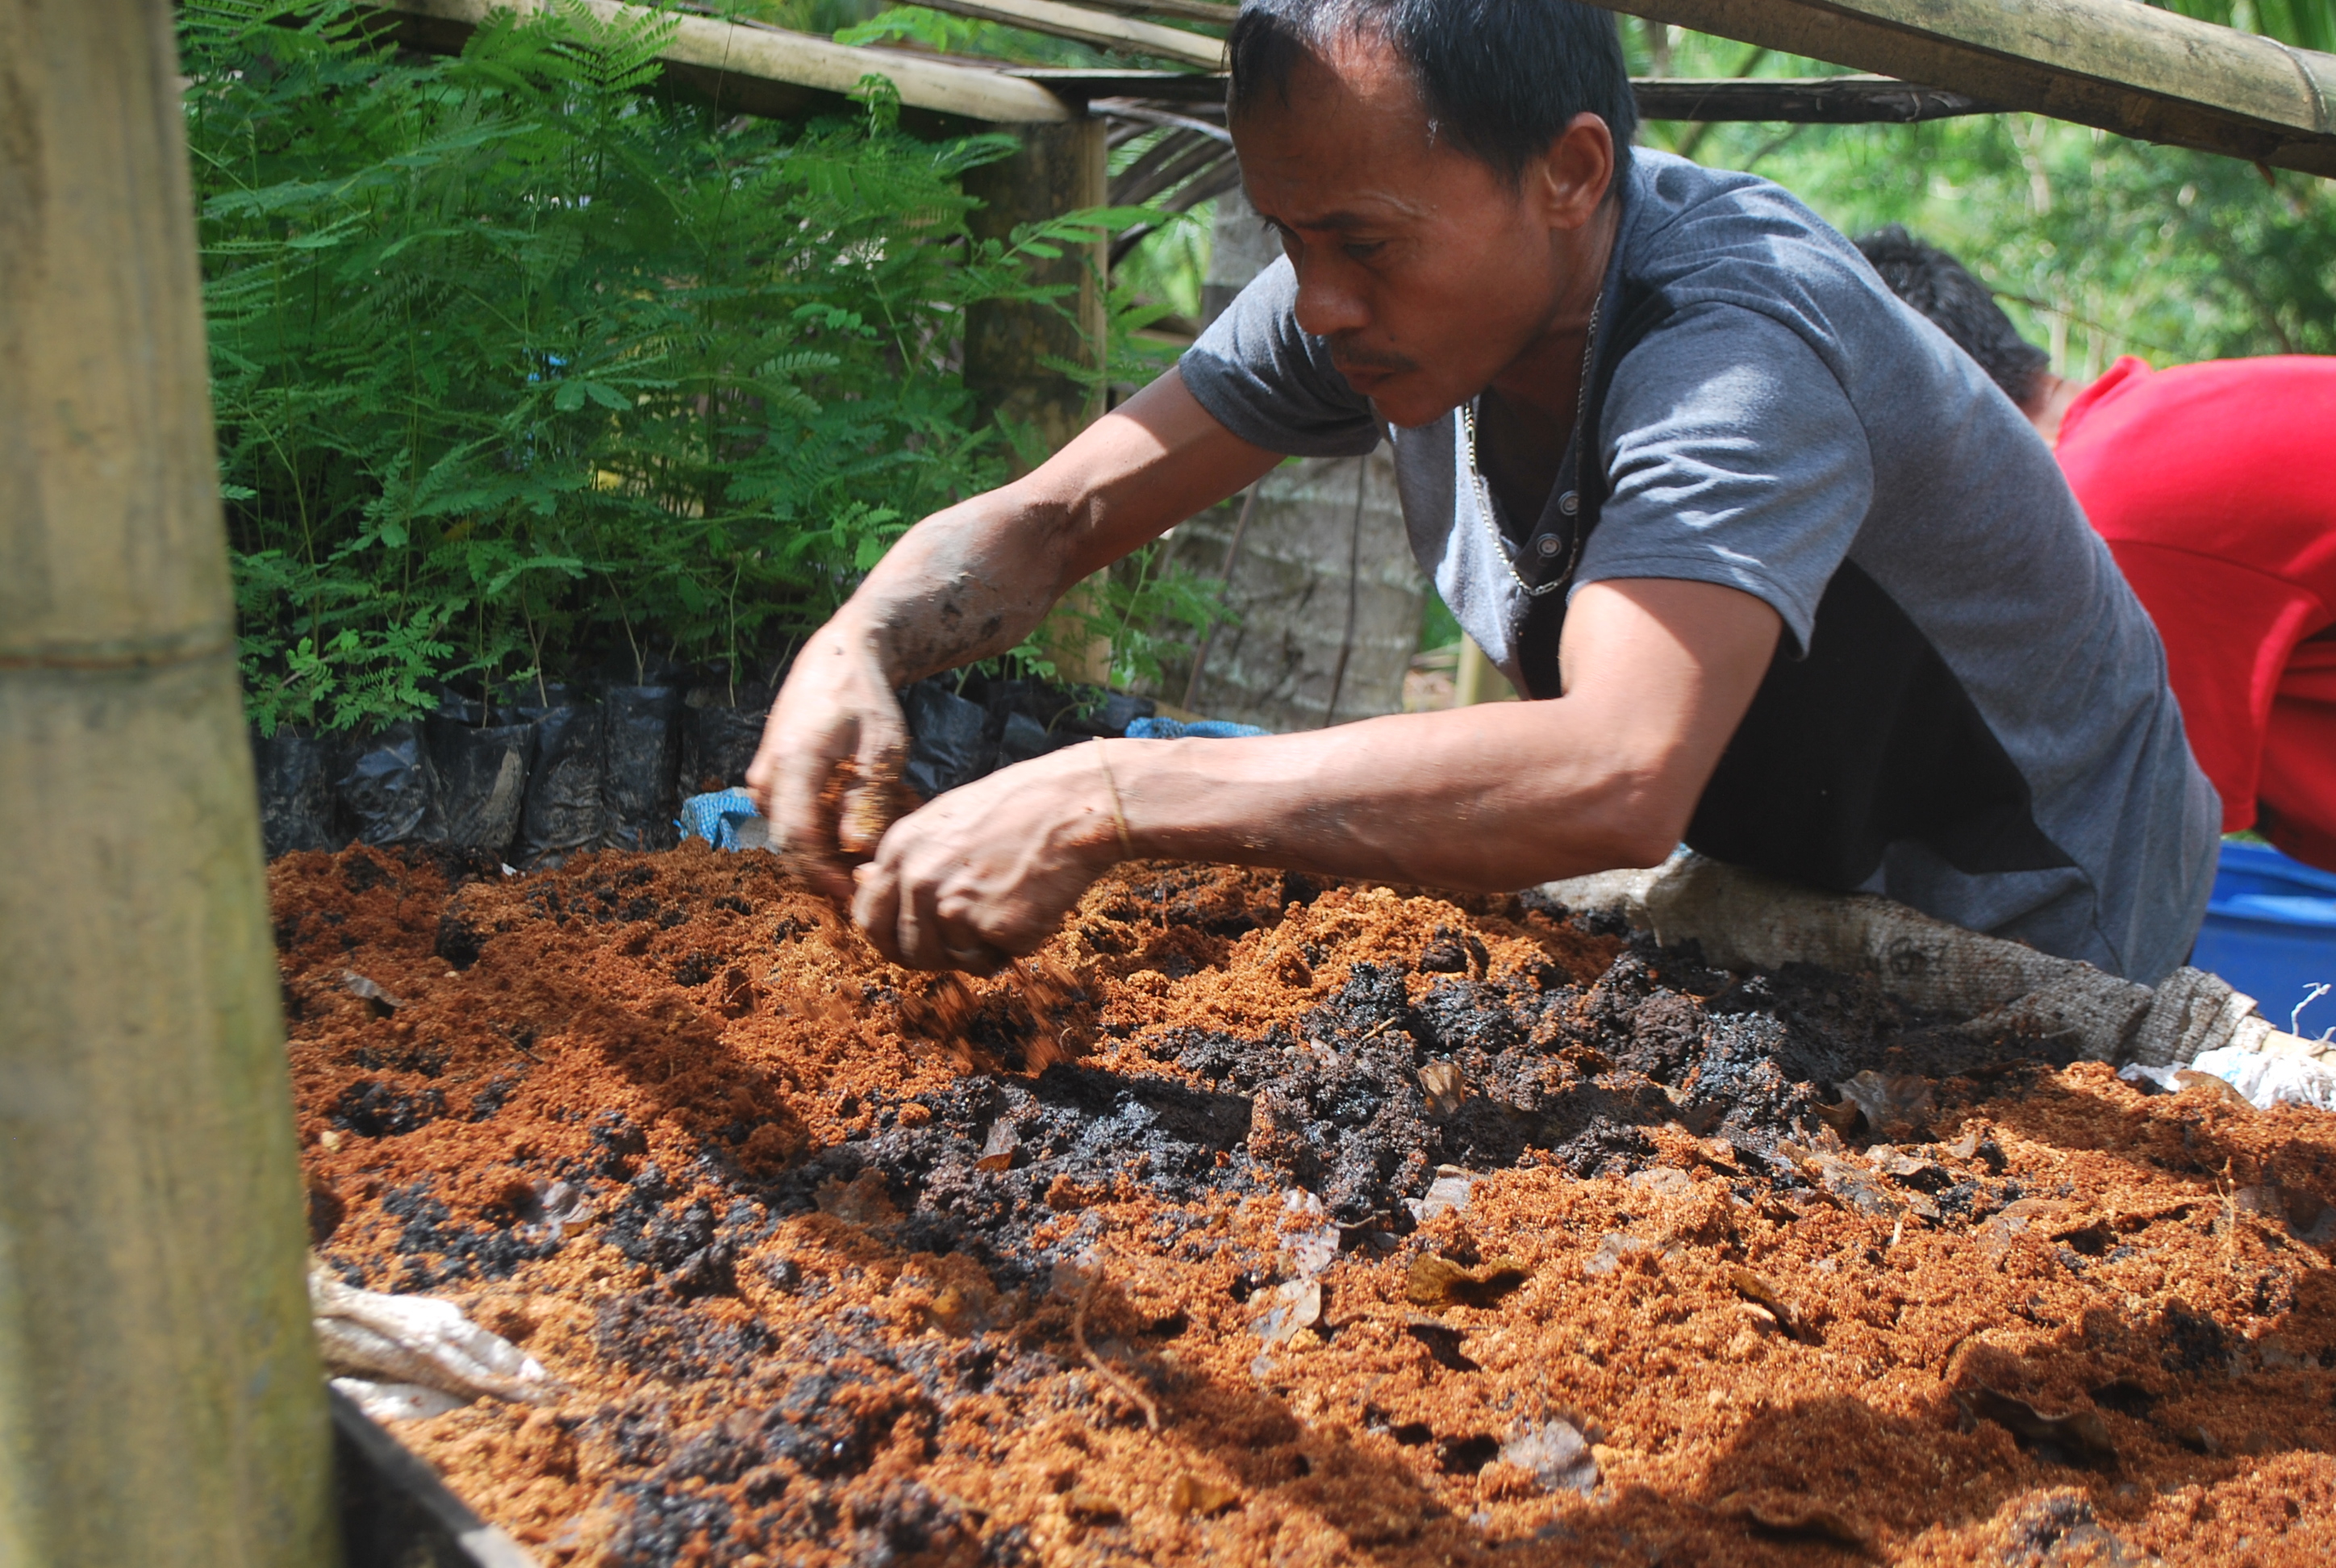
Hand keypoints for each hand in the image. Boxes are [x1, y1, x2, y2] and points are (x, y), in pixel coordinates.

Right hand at [745, 631, 908, 906]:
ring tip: (874, 828)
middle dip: (829, 867)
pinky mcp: (767, 779)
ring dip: (828, 845)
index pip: (797, 839)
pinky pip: (791, 817)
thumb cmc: (865, 698)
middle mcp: (767, 775)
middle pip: (790, 845)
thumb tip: (855, 847)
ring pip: (790, 834)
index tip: (857, 893)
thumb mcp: (882, 745)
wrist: (837, 658)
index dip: (825, 875)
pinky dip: (822, 825)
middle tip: (873, 869)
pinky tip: (857, 814)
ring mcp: (762, 778)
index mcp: (793, 764)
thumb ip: (868, 796)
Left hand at [850, 744, 1123, 970]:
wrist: (1071, 807)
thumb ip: (906, 857)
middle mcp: (914, 876)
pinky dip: (1011, 946)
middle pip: (901, 948)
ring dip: (976, 952)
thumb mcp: (946, 821)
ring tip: (1006, 912)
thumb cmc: (1017, 810)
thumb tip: (860, 880)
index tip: (919, 942)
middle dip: (931, 957)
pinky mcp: (983, 924)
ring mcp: (947, 901)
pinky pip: (989, 959)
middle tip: (966, 944)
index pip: (870, 916)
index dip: (894, 938)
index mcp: (899, 847)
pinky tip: (1029, 908)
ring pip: (946, 960)